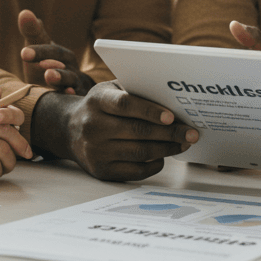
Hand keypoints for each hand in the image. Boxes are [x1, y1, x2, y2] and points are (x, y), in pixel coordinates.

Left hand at [18, 9, 95, 94]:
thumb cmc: (48, 65)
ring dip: (61, 78)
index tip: (24, 53)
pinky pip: (75, 96)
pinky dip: (72, 95)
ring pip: (70, 80)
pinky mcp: (75, 98)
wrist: (66, 88)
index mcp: (62, 55)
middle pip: (63, 64)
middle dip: (52, 64)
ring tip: (49, 76)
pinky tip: (67, 93)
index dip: (39, 51)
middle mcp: (71, 68)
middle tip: (41, 64)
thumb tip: (25, 13)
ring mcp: (74, 84)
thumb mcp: (39, 49)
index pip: (51, 50)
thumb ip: (32, 32)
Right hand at [32, 81, 199, 180]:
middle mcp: (93, 126)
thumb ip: (135, 91)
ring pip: (139, 152)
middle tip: (191, 133)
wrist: (70, 130)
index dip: (150, 111)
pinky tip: (164, 156)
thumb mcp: (110, 90)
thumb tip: (172, 97)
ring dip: (167, 149)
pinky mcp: (101, 170)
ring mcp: (96, 151)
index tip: (171, 117)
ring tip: (183, 144)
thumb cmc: (101, 107)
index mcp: (98, 101)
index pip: (125, 104)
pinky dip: (154, 163)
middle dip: (170, 133)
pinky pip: (135, 170)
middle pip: (138, 131)